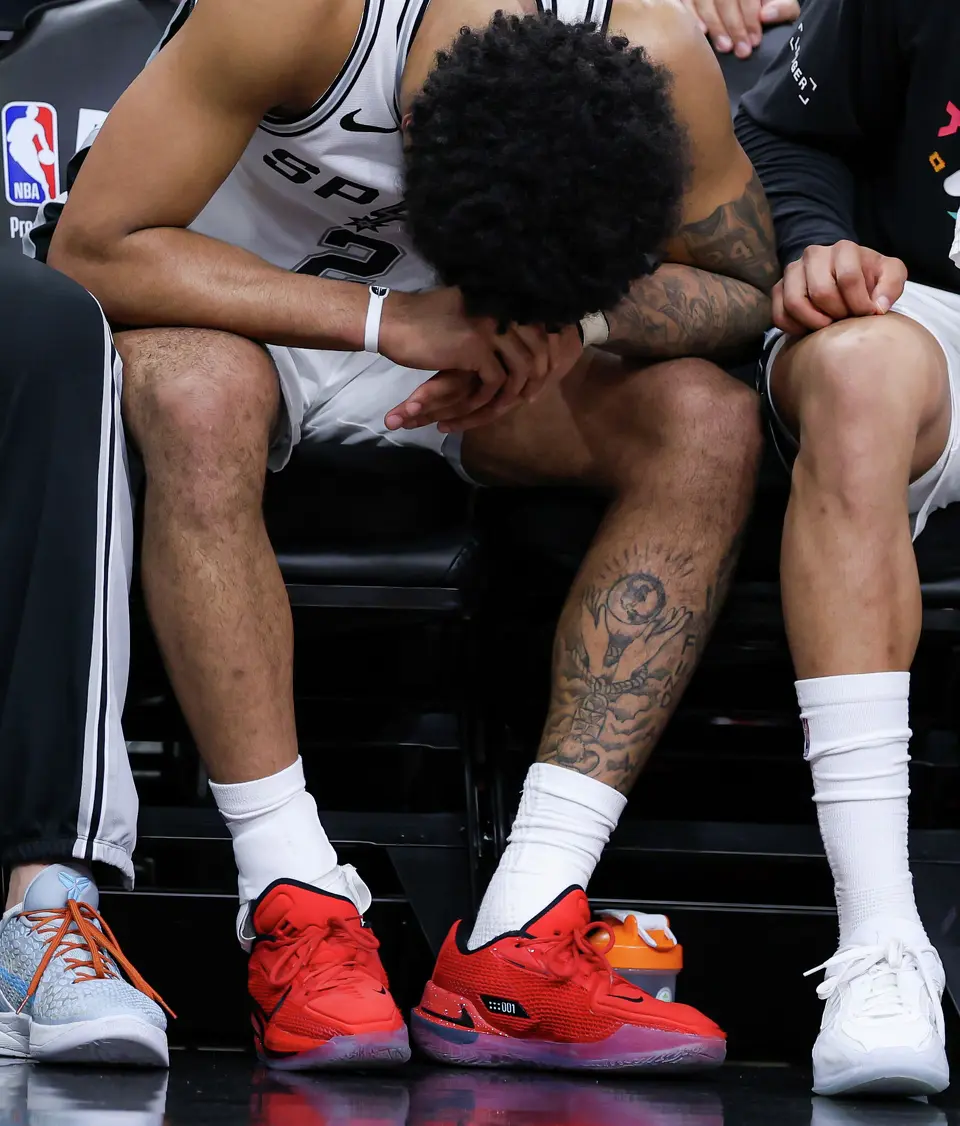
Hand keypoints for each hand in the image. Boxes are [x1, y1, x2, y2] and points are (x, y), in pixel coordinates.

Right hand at [378, 288, 550, 429]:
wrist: (392, 321)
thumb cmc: (423, 321)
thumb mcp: (466, 316)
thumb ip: (492, 324)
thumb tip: (517, 343)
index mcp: (502, 300)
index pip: (540, 329)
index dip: (545, 356)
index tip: (540, 377)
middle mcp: (502, 310)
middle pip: (538, 350)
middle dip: (537, 378)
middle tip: (531, 398)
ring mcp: (491, 328)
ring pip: (519, 369)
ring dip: (514, 392)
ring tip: (506, 406)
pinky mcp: (477, 348)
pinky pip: (495, 381)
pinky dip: (490, 397)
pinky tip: (481, 406)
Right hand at [682, 0, 798, 56]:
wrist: (748, 3)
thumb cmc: (765, 3)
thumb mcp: (778, 0)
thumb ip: (783, 7)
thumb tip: (767, 15)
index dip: (750, 18)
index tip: (754, 41)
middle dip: (734, 27)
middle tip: (740, 51)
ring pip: (704, 1)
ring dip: (715, 26)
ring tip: (724, 48)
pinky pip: (685, 2)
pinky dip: (692, 17)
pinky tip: (701, 33)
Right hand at [773, 241, 906, 335]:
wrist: (842, 274)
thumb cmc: (868, 277)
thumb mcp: (890, 274)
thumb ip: (892, 285)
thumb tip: (878, 306)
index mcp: (843, 248)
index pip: (848, 278)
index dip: (859, 303)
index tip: (868, 314)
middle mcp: (814, 254)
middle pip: (821, 292)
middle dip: (838, 314)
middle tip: (847, 319)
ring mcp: (792, 271)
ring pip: (795, 303)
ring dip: (814, 322)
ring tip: (828, 327)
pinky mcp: (778, 289)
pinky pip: (779, 314)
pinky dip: (794, 328)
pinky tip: (809, 330)